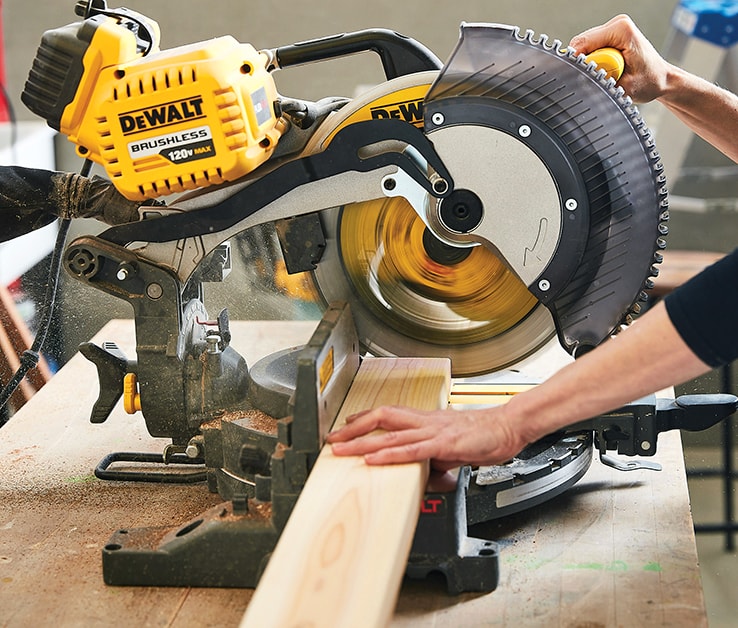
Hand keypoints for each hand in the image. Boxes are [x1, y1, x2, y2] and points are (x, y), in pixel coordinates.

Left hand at [327, 405, 530, 470]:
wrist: (510, 426)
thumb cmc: (486, 435)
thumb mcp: (454, 449)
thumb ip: (436, 458)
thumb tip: (426, 472)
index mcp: (427, 420)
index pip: (389, 414)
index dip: (365, 418)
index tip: (346, 425)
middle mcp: (426, 421)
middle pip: (381, 417)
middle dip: (353, 428)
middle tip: (332, 438)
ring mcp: (433, 431)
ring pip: (390, 433)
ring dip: (361, 442)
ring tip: (341, 449)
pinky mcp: (444, 444)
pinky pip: (411, 450)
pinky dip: (390, 454)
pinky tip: (373, 459)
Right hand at [569, 14, 671, 102]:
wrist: (662, 79)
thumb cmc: (650, 80)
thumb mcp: (624, 87)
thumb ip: (600, 83)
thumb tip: (581, 82)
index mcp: (621, 30)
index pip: (582, 43)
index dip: (577, 62)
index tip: (582, 76)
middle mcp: (617, 24)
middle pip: (580, 44)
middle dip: (585, 64)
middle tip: (602, 75)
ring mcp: (613, 29)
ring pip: (583, 47)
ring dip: (590, 63)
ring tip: (608, 72)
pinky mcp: (610, 36)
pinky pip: (589, 49)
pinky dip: (593, 62)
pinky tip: (606, 67)